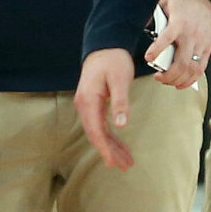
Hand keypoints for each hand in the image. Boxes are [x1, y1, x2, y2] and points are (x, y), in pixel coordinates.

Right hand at [76, 47, 139, 169]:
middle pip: (96, 135)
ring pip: (98, 132)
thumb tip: (121, 125)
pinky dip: (110, 137)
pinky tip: (119, 146)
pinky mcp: (93, 104)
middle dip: (109, 152)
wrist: (104, 45)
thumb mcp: (120, 79)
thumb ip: (120, 102)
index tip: (113, 163)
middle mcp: (84, 105)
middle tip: (125, 166)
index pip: (95, 131)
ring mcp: (87, 105)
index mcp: (88, 101)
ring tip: (125, 161)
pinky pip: (100, 125)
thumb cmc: (113, 60)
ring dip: (111, 147)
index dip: (104, 149)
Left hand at [149, 0, 210, 88]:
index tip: (148, 58)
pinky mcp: (207, 49)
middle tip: (158, 77)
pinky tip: (181, 83)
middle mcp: (191, 35)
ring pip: (191, 69)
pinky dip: (190, 80)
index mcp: (179, 23)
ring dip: (178, 79)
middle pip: (181, 62)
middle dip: (168, 75)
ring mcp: (201, 44)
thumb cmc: (184, 1)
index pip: (167, 37)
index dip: (157, 49)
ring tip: (167, 81)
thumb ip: (152, 11)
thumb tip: (140, 23)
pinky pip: (200, 69)